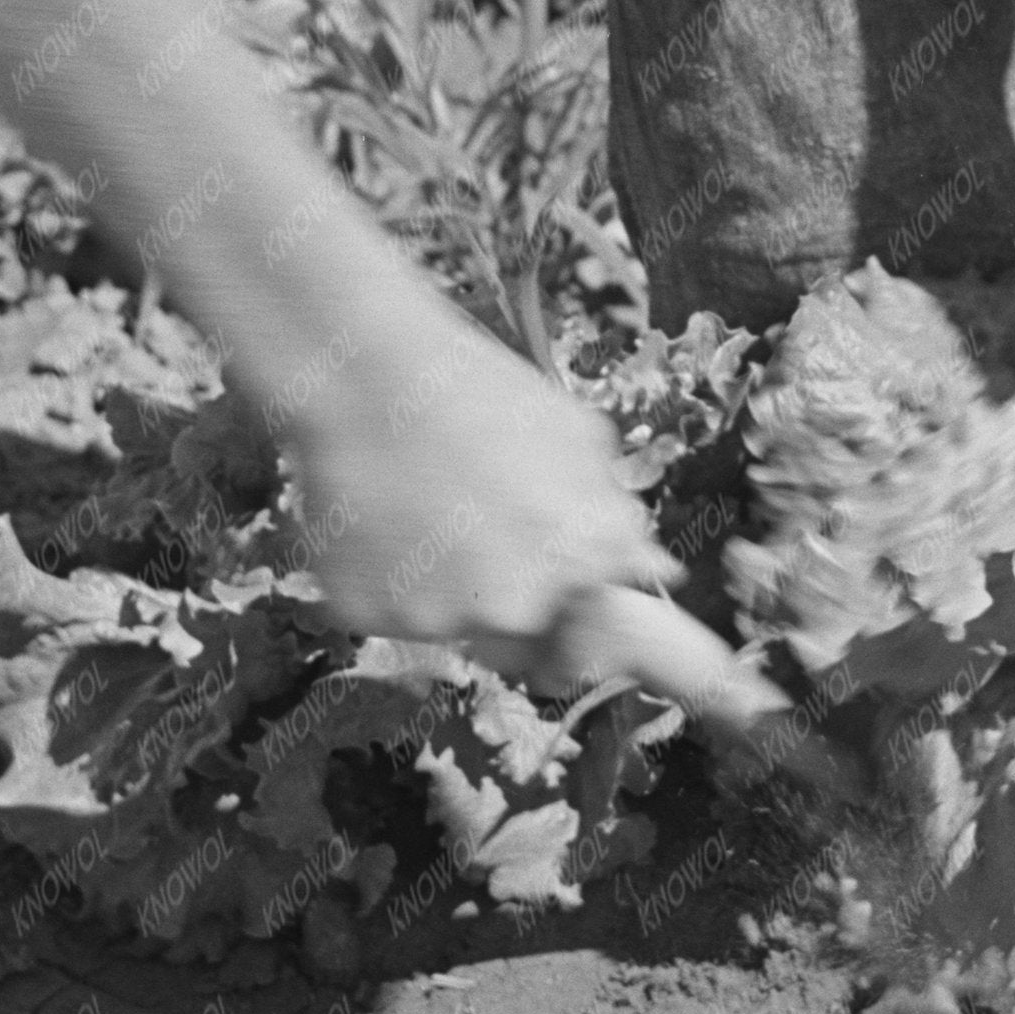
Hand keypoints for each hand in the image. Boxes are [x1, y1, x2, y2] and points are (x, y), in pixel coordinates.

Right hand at [277, 294, 683, 660]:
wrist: (365, 372)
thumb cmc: (479, 392)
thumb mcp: (577, 438)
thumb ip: (614, 517)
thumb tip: (653, 568)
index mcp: (571, 568)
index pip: (581, 641)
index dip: (564, 616)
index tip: (542, 582)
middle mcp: (510, 608)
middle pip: (508, 633)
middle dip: (496, 591)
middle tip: (467, 520)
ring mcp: (433, 618)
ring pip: (441, 622)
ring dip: (436, 584)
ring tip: (418, 503)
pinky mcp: (361, 614)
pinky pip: (381, 611)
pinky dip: (378, 577)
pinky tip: (378, 515)